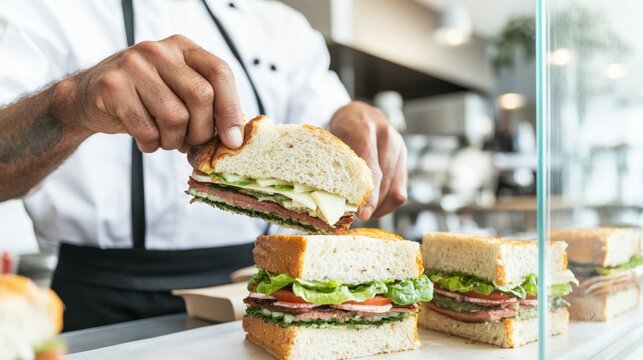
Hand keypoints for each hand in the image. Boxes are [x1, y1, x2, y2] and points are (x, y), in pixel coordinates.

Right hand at [64, 34, 243, 151]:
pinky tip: (146, 140)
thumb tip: (235, 138)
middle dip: (201, 131)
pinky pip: (147, 129)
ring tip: (165, 139)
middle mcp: (159, 50)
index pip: (220, 72)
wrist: (88, 98)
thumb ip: (208, 107)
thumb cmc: (144, 99)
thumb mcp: (178, 92)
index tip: (232, 140)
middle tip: (190, 143)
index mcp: (183, 48)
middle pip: (201, 96)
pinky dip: (151, 144)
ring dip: (174, 141)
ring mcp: (134, 64)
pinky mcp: (113, 86)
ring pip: (175, 116)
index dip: (230, 109)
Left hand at [329, 101, 407, 219]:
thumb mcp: (329, 139)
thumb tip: (323, 197)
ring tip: (362, 214)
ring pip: (394, 189)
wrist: (358, 114)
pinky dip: (386, 205)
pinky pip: (400, 191)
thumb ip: (331, 163)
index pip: (369, 165)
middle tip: (354, 217)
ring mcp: (399, 148)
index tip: (361, 213)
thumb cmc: (339, 129)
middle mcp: (387, 136)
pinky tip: (372, 208)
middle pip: (383, 181)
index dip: (367, 193)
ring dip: (378, 207)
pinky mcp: (404, 160)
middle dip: (370, 204)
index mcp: (363, 127)